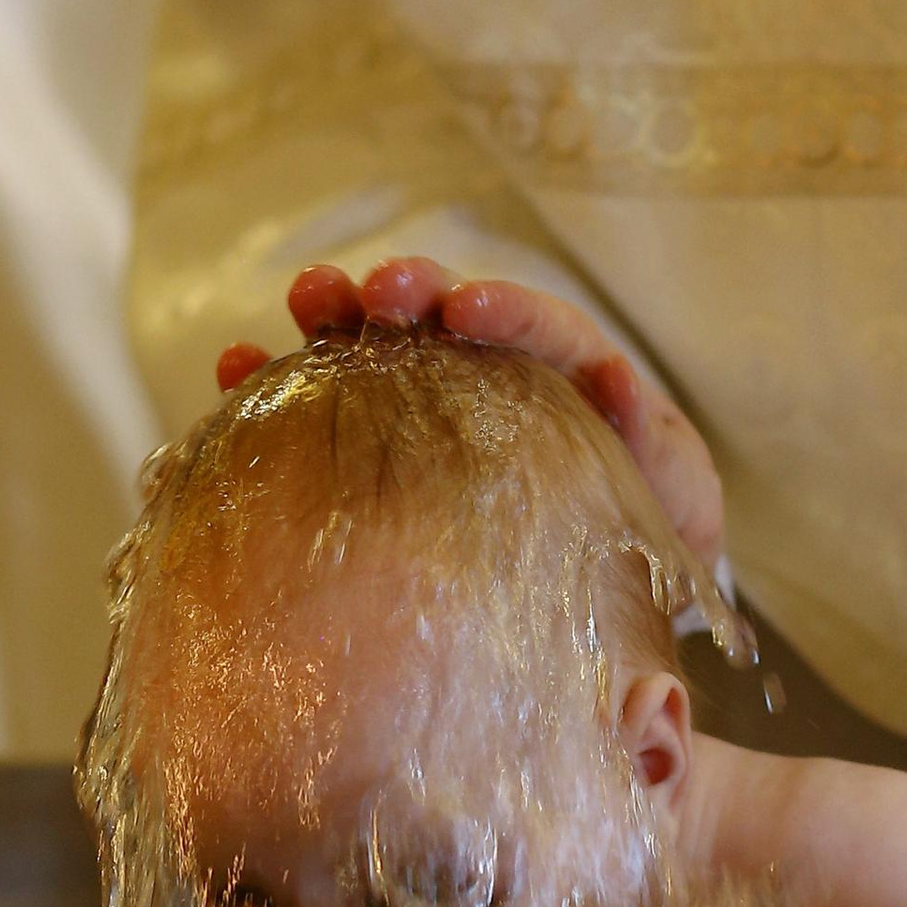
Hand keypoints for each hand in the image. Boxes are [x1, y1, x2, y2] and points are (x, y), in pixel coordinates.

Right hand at [217, 256, 725, 562]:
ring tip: (301, 301)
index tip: (462, 309)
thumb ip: (653, 447)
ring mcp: (429, 412)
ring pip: (379, 350)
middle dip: (406, 292)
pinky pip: (324, 414)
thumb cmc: (647, 546)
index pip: (538, 328)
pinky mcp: (378, 456)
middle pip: (445, 318)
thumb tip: (618, 378)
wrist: (613, 615)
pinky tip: (235, 373)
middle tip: (371, 292)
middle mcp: (492, 378)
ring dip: (336, 316)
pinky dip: (279, 388)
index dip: (501, 310)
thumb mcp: (670, 501)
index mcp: (569, 379)